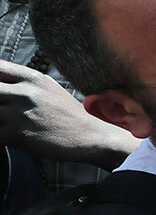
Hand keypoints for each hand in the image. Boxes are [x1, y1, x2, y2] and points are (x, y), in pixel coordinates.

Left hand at [0, 61, 137, 169]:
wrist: (87, 136)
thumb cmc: (66, 114)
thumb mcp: (48, 88)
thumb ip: (22, 82)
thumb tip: (0, 79)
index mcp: (32, 78)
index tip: (1, 91)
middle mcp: (24, 92)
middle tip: (4, 109)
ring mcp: (19, 113)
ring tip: (6, 123)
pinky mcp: (16, 135)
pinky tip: (7, 136)